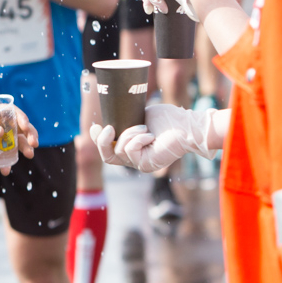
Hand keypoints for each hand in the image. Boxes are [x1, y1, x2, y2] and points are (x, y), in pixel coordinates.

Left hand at [0, 109, 39, 174]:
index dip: (21, 117)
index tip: (25, 126)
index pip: (10, 112)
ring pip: (16, 143)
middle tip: (34, 143)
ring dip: (24, 148)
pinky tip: (5, 170)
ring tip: (29, 155)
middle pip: (18, 127)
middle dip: (29, 134)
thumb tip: (1, 132)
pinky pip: (7, 158)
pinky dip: (9, 164)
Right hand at [90, 102, 216, 171]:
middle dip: (101, 142)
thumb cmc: (169, 119)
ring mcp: (140, 164)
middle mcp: (136, 159)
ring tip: (145, 128)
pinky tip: (150, 135)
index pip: (109, 150)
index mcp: (134, 148)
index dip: (97, 140)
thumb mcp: (141, 116)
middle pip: (107, 157)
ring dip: (129, 134)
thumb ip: (127, 120)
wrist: (186, 126)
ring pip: (118, 150)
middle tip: (108, 128)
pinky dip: (137, 138)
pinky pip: (128, 150)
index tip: (95, 126)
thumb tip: (112, 118)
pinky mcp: (146, 165)